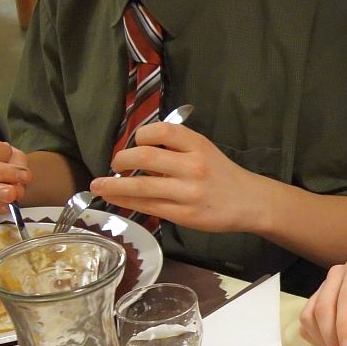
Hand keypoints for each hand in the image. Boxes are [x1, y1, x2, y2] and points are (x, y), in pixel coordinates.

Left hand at [91, 122, 256, 233]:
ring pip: (141, 186)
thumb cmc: (223, 174)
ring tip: (97, 186)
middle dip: (121, 160)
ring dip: (113, 186)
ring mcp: (188, 192)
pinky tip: (116, 199)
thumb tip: (137, 150)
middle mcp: (193, 165)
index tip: (133, 142)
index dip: (140, 135)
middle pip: (145, 156)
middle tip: (114, 164)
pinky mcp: (184, 214)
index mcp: (198, 144)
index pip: (162, 131)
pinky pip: (148, 206)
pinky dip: (127, 201)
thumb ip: (176, 148)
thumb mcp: (205, 150)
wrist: (249, 202)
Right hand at [299, 257, 346, 345]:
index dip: (344, 326)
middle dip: (332, 335)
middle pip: (323, 308)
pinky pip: (307, 321)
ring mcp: (324, 287)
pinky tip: (333, 342)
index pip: (345, 299)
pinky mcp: (317, 300)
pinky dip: (316, 336)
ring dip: (322, 337)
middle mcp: (337, 274)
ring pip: (310, 315)